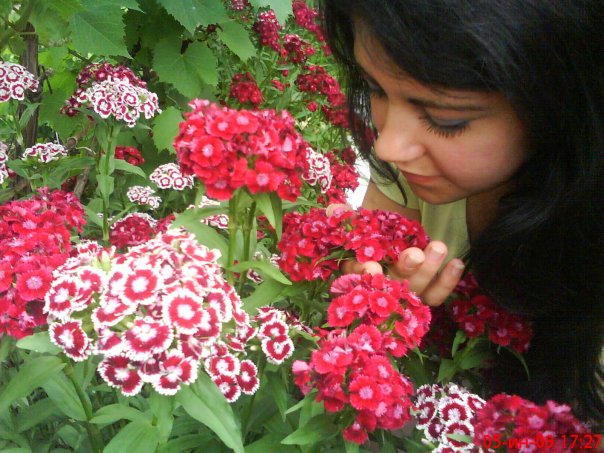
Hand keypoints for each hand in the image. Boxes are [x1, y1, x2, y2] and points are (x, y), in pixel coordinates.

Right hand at [327, 203, 464, 305]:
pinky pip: (435, 295)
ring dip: (429, 270)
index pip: (356, 276)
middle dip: (404, 268)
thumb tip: (332, 210)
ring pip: (416, 288)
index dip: (363, 273)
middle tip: (415, 254)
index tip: (371, 266)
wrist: (392, 238)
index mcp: (357, 272)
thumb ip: (344, 217)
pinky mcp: (423, 294)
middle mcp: (381, 287)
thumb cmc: (371, 233)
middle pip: (391, 283)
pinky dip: (447, 282)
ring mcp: (403, 293)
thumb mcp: (357, 223)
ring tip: (439, 247)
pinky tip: (457, 263)